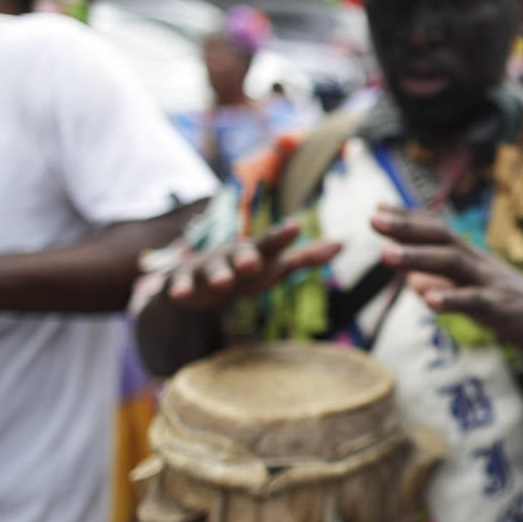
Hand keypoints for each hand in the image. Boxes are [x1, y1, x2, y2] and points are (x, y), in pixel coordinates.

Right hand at [165, 221, 341, 311]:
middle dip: (247, 258)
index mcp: (257, 252)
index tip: (294, 227)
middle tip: (253, 263)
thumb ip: (305, 257)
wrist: (199, 278)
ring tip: (223, 283)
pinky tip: (180, 294)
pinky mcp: (185, 281)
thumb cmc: (246, 269)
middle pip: (242, 254)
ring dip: (218, 275)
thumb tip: (342, 244)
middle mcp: (233, 255)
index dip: (282, 236)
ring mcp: (208, 267)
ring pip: (213, 270)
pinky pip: (182, 285)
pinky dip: (181, 288)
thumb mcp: (274, 264)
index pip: (272, 243)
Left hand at [371, 206, 522, 361]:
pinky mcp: (502, 307)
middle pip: (440, 238)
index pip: (437, 232)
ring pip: (452, 264)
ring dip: (417, 258)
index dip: (408, 220)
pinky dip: (450, 299)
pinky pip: (474, 301)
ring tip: (385, 255)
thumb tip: (412, 283)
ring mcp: (491, 283)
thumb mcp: (477, 295)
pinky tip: (427, 302)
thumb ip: (444, 286)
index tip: (377, 208)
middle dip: (406, 228)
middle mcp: (480, 264)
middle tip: (372, 219)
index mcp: (474, 260)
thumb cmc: (519, 310)